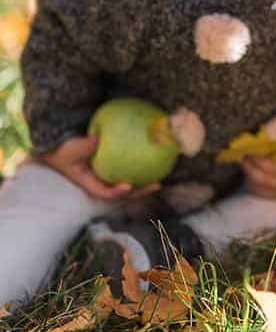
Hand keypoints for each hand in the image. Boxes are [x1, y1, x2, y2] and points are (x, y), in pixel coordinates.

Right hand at [37, 135, 160, 201]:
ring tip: (160, 178)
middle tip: (157, 185)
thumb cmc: (64, 151)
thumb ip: (86, 146)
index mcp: (90, 182)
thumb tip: (98, 139)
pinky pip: (126, 172)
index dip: (116, 192)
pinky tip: (152, 161)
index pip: (105, 192)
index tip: (128, 186)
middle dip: (140, 191)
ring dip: (143, 184)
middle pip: (123, 193)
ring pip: (127, 186)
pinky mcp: (112, 170)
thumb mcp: (73, 150)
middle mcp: (100, 183)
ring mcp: (106, 178)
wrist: (59, 150)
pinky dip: (138, 170)